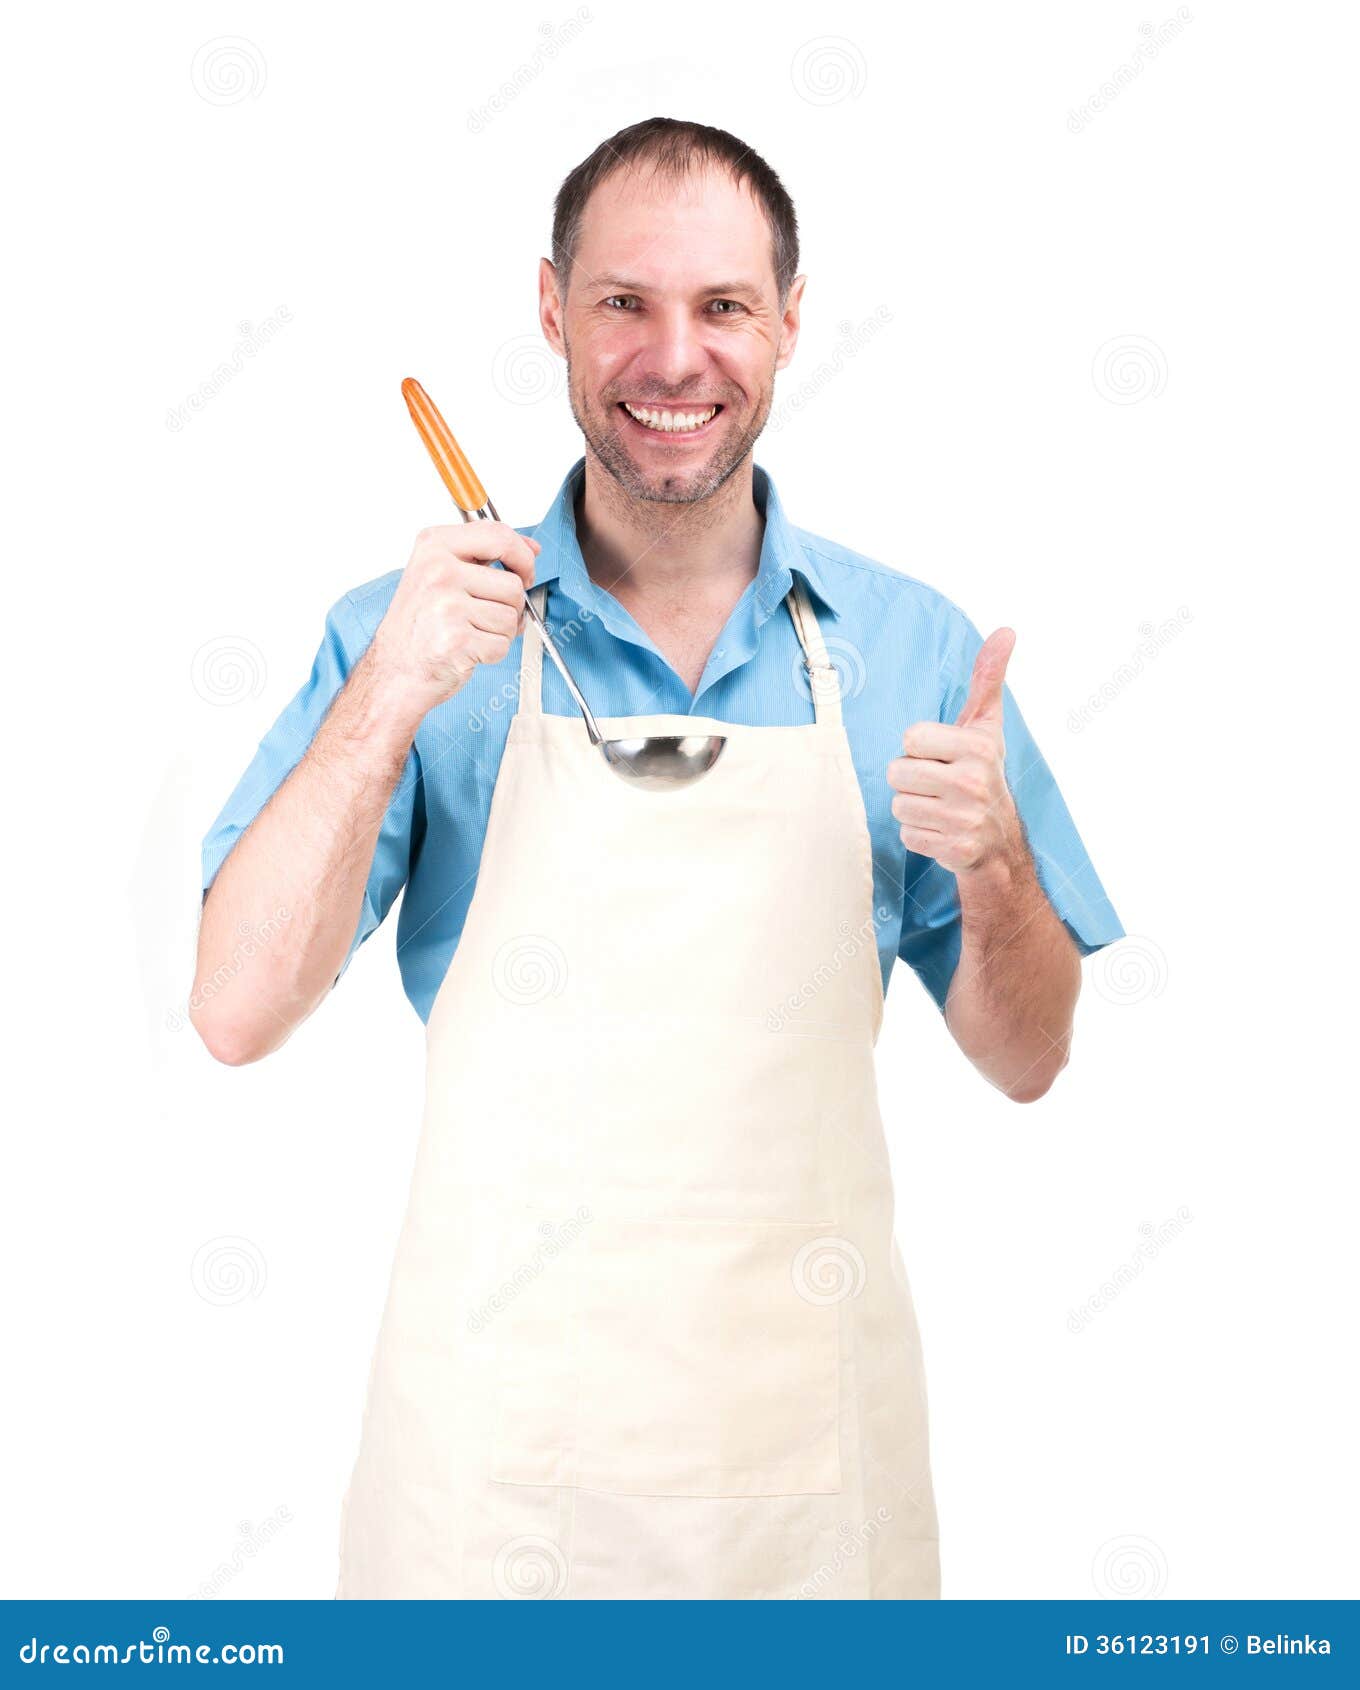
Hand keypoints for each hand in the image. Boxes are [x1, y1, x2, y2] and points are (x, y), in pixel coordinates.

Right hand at [369, 523, 539, 717]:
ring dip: (500, 632)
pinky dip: (492, 653)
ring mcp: (447, 605)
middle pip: (513, 584)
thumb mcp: (440, 573)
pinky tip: (468, 649)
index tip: (525, 572)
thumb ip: (484, 556)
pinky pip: (502, 644)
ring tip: (471, 632)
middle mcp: (439, 571)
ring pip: (511, 616)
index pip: (499, 535)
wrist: (395, 669)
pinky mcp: (456, 639)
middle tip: (485, 615)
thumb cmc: (420, 624)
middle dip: (511, 606)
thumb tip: (532, 549)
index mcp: (434, 545)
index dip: (523, 557)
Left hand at [887, 628, 1020, 876]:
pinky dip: (920, 836)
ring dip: (914, 808)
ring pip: (899, 805)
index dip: (919, 748)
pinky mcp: (956, 850)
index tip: (942, 756)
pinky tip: (942, 831)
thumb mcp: (986, 726)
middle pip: (897, 772)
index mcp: (978, 747)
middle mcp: (974, 782)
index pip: (910, 738)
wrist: (1000, 842)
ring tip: (940, 808)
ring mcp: (965, 819)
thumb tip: (1006, 631)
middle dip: (911, 780)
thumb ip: (987, 679)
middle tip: (938, 785)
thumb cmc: (983, 773)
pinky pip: (908, 835)